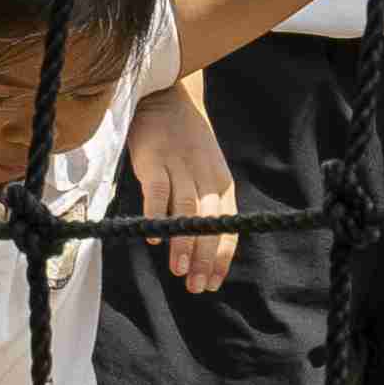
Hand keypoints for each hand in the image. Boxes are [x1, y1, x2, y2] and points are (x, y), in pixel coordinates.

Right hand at [130, 86, 237, 291]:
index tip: (212, 283)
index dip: (220, 257)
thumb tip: (199, 248)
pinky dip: (157, 214)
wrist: (167, 98)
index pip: (228, 228)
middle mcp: (206, 178)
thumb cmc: (185, 144)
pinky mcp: (155, 159)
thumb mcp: (205, 173)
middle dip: (204, 258)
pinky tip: (155, 238)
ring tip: (180, 271)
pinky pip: (158, 191)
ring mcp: (181, 167)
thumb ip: (205, 205)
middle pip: (210, 224)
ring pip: (188, 211)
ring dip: (184, 243)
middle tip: (196, 286)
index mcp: (223, 185)